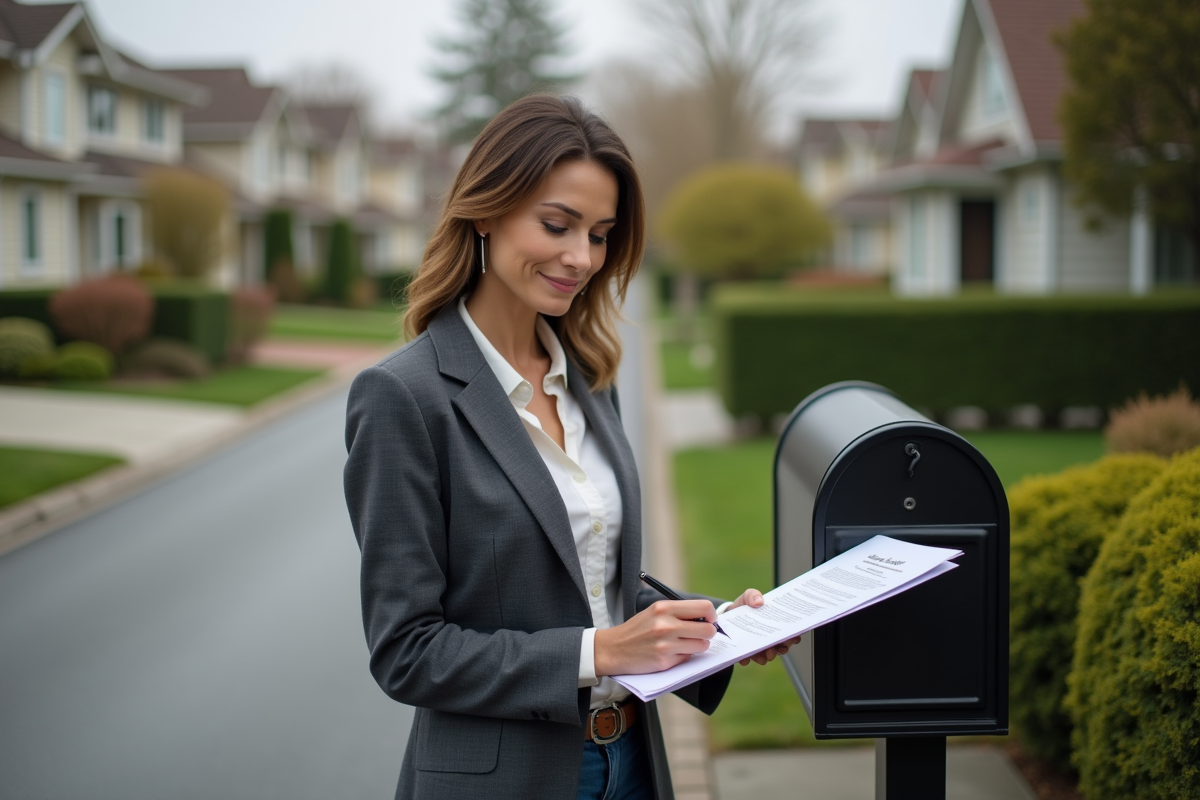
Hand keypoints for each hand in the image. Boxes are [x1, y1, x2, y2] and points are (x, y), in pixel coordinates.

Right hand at [594, 600, 716, 675]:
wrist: (613, 649)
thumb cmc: (637, 629)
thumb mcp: (654, 612)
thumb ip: (678, 612)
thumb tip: (706, 618)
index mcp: (664, 608)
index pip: (704, 607)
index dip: (712, 615)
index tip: (709, 620)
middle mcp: (666, 625)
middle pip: (708, 629)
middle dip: (708, 633)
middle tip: (701, 634)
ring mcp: (666, 645)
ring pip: (701, 646)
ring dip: (698, 646)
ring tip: (686, 644)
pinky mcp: (664, 662)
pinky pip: (688, 658)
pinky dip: (684, 656)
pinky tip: (671, 653)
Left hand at [727, 588, 802, 666]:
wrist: (726, 615)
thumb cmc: (743, 606)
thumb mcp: (748, 597)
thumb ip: (753, 595)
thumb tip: (759, 601)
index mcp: (774, 625)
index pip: (789, 633)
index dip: (793, 636)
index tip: (792, 637)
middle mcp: (769, 638)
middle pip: (782, 647)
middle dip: (782, 649)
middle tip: (778, 648)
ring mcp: (759, 647)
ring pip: (767, 656)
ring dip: (767, 656)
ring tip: (765, 654)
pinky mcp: (745, 652)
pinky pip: (748, 659)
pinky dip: (747, 659)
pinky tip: (745, 658)